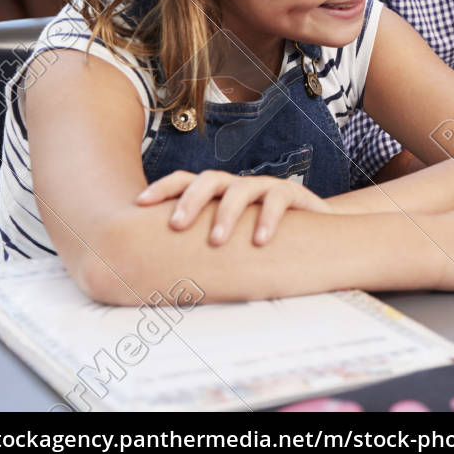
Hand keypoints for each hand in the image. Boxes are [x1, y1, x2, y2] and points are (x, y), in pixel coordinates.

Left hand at [137, 170, 332, 245]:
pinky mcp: (292, 193)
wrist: (314, 234)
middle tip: (176, 226)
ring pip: (240, 188)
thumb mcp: (228, 241)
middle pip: (209, 179)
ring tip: (216, 241)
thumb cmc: (258, 242)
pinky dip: (266, 218)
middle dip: (190, 200)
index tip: (140, 203)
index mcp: (217, 194)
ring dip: (226, 213)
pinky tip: (259, 241)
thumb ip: (199, 247)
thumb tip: (152, 274)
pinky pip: (277, 199)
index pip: (185, 181)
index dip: (162, 188)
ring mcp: (264, 187)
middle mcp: (237, 186)